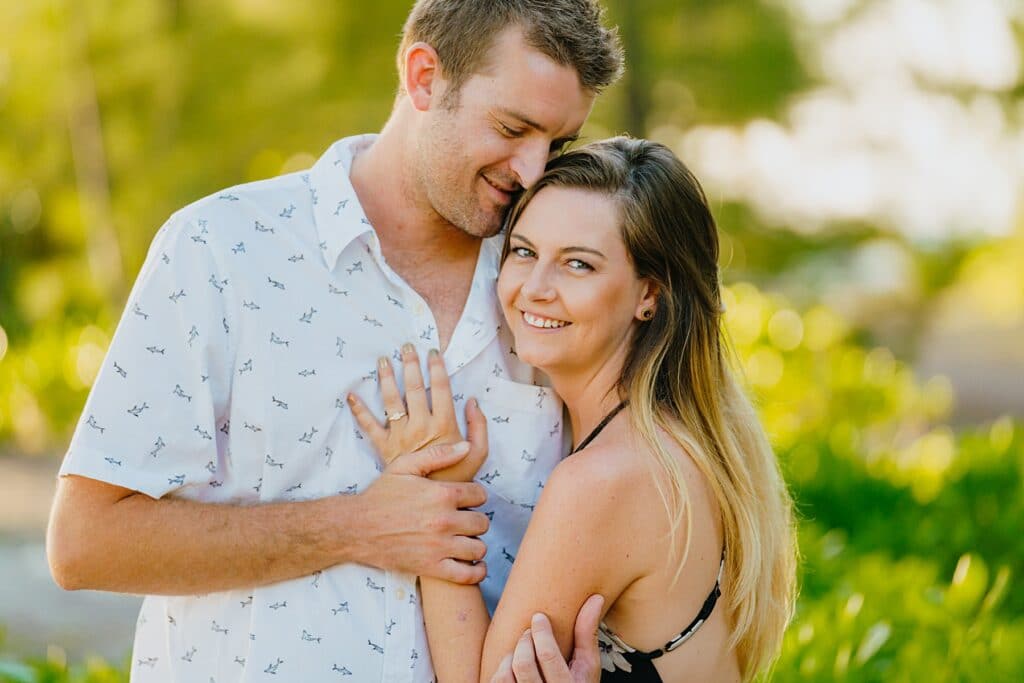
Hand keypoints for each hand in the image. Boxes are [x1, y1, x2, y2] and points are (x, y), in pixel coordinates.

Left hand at [349, 344, 487, 481]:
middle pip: (413, 388)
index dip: (436, 368)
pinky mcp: (384, 447)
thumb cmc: (457, 477)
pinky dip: (358, 410)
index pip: (439, 388)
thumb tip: (473, 402)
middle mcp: (420, 425)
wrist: (431, 502)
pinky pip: (369, 426)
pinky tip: (351, 395)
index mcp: (443, 424)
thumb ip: (479, 426)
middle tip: (406, 346)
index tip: (433, 352)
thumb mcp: (480, 454)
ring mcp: (399, 435)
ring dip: (386, 378)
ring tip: (382, 360)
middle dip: (410, 364)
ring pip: (391, 401)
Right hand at [353, 442, 489, 582]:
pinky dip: (476, 572)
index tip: (466, 500)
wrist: (356, 528)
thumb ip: (438, 454)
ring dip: (474, 544)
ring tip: (464, 540)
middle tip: (463, 520)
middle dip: (475, 520)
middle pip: (482, 522)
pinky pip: (467, 575)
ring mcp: (439, 546)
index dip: (475, 496)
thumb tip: (467, 446)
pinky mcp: (431, 568)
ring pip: (478, 548)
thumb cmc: (380, 495)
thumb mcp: (405, 466)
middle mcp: (444, 520)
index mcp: (441, 494)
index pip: (480, 495)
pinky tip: (473, 564)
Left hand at [490, 595, 604, 682]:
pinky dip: (501, 671)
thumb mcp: (588, 665)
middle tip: (529, 633)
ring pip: (505, 676)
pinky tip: (511, 667)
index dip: (541, 632)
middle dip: (525, 642)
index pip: (547, 656)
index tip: (538, 617)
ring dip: (509, 657)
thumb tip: (596, 598)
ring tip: (520, 651)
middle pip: (523, 664)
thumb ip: (587, 634)